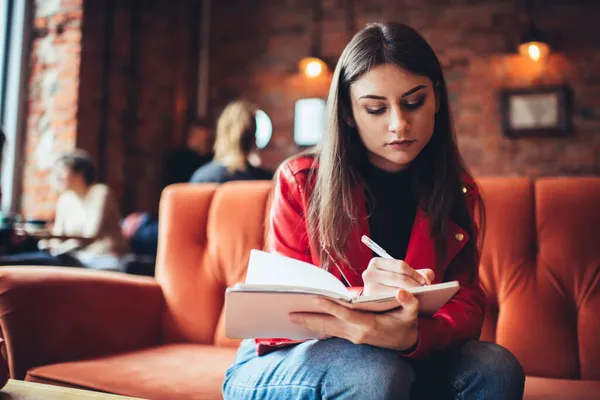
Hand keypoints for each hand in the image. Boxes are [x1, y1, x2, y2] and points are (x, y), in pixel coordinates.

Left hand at [289, 289, 419, 350]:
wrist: (406, 341)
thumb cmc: (407, 324)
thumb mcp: (412, 313)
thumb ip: (409, 302)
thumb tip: (403, 291)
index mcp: (369, 325)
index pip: (345, 315)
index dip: (330, 307)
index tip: (315, 299)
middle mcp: (358, 333)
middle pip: (329, 325)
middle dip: (309, 319)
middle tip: (290, 313)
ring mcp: (353, 336)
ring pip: (326, 330)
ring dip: (309, 323)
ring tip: (291, 317)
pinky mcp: (351, 337)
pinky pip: (330, 332)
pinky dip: (317, 326)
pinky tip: (305, 322)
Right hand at [362, 258, 434, 296]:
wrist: (382, 309)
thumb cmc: (396, 289)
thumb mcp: (408, 278)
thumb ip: (421, 275)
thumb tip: (427, 278)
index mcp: (376, 262)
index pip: (401, 266)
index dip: (415, 274)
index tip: (425, 282)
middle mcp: (369, 273)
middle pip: (399, 278)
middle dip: (414, 285)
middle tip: (425, 291)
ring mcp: (368, 287)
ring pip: (396, 289)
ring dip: (410, 294)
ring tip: (419, 296)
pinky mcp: (371, 300)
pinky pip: (391, 300)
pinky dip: (401, 301)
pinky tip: (408, 303)